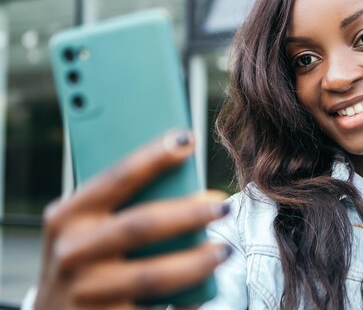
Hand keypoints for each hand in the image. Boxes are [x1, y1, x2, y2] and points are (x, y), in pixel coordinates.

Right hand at [34, 129, 230, 309]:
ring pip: (153, 275)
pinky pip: (156, 308)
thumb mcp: (85, 228)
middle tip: (223, 205)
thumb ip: (120, 205)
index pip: (116, 178)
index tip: (187, 139)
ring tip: (225, 250)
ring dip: (197, 261)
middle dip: (189, 213)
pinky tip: (207, 289)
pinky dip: (187, 299)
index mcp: (67, 216)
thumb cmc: (83, 259)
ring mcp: (86, 292)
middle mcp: (71, 252)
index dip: (153, 157)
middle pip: (142, 225)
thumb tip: (183, 181)